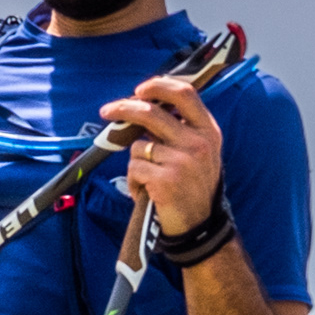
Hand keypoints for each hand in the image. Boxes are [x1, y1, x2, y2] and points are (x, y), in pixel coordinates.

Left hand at [99, 76, 224, 234]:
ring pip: (138, 146)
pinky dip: (134, 182)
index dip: (159, 86)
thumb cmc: (192, 188)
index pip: (185, 94)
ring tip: (148, 180)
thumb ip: (179, 129)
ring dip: (135, 163)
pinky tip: (147, 193)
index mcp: (208, 131)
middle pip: (152, 112)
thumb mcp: (199, 153)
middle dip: (124, 108)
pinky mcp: (166, 180)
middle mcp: (198, 143)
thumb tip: (142, 107)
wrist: (199, 228)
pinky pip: (134, 169)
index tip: (140, 90)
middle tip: (107, 111)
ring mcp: (183, 161)